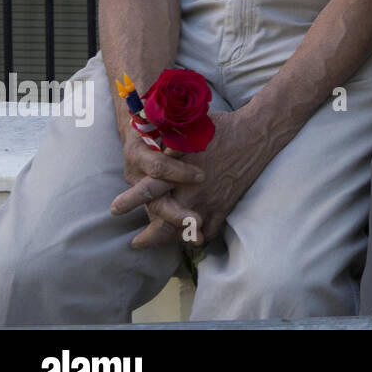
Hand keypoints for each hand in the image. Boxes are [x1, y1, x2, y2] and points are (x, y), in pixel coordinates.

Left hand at [111, 110, 268, 248]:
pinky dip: (200, 236)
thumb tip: (146, 144)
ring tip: (163, 243)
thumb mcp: (188, 129)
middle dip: (148, 237)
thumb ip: (167, 143)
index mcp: (179, 173)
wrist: (256, 134)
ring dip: (173, 240)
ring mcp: (211, 202)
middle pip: (164, 224)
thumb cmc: (221, 127)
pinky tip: (193, 235)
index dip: (129, 203)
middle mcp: (192, 193)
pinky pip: (210, 231)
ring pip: (186, 233)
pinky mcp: (226, 206)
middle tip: (136, 244)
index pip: (148, 192)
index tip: (115, 210)